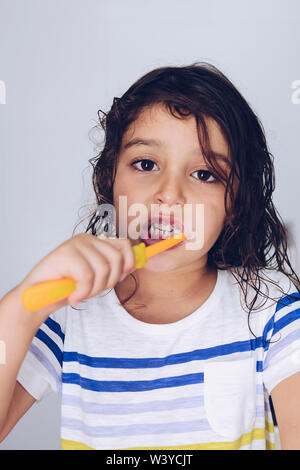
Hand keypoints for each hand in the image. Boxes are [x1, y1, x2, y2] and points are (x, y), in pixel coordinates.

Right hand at [18, 234, 134, 316]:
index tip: (125, 276)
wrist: (38, 298)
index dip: (129, 261)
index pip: (124, 244)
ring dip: (93, 290)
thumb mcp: (95, 278)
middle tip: (93, 291)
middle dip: (109, 281)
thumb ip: (112, 269)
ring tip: (80, 295)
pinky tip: (73, 297)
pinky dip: (82, 292)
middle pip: (117, 259)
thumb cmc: (67, 288)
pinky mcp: (66, 253)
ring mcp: (76, 244)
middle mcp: (87, 239)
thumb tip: (135, 266)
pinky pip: (87, 276)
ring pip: (103, 269)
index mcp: (96, 243)